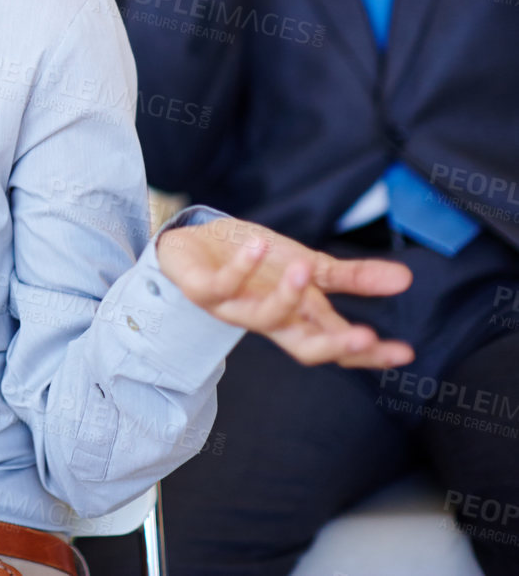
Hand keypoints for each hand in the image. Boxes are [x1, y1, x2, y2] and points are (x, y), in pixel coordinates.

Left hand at [157, 216, 413, 369]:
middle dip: (334, 347)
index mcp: (297, 320)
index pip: (337, 345)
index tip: (405, 353)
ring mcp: (232, 309)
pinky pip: (220, 286)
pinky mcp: (201, 289)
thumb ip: (352, 277)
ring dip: (286, 297)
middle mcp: (266, 321)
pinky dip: (240, 267)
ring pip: (261, 318)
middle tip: (366, 336)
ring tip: (304, 267)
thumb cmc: (254, 266)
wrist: (195, 246)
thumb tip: (405, 279)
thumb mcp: (308, 266)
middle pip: (304, 350)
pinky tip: (258, 246)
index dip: (369, 355)